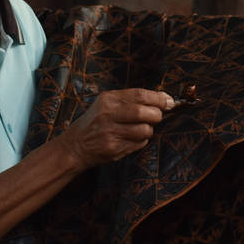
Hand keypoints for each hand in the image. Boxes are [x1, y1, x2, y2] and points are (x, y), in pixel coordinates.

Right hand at [57, 88, 174, 168]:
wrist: (75, 145)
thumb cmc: (96, 122)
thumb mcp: (108, 104)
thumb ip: (134, 100)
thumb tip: (165, 97)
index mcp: (108, 99)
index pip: (140, 95)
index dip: (158, 98)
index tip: (168, 101)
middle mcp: (108, 114)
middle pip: (144, 112)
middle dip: (157, 115)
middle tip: (156, 116)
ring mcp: (110, 132)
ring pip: (145, 130)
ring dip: (148, 130)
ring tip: (140, 129)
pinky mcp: (113, 148)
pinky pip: (139, 144)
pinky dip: (140, 141)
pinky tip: (130, 139)